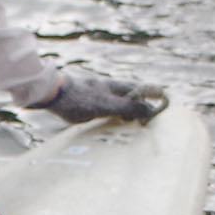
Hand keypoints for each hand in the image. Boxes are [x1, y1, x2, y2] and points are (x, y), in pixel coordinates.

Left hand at [41, 71, 166, 124]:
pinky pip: (108, 109)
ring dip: (128, 114)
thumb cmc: (79, 99)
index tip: (163, 109)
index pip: (144, 91)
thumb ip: (127, 108)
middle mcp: (111, 89)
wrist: (51, 94)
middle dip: (142, 109)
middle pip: (133, 98)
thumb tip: (150, 110)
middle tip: (147, 123)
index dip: (155, 99)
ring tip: (132, 126)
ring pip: (120, 104)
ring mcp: (100, 95)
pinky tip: (111, 126)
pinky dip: (114, 117)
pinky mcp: (89, 102)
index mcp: (118, 87)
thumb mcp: (106, 105)